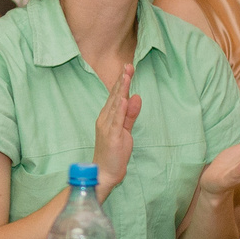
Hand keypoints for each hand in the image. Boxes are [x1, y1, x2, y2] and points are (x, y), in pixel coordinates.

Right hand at [91, 65, 139, 192]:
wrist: (104, 173)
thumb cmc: (114, 153)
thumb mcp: (125, 131)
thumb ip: (130, 114)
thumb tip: (136, 97)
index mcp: (108, 117)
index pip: (116, 96)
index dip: (122, 82)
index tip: (128, 68)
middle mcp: (105, 119)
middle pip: (115, 96)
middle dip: (122, 80)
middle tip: (128, 65)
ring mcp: (107, 128)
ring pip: (115, 105)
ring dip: (121, 90)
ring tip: (126, 76)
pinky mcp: (111, 137)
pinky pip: (116, 121)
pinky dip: (120, 110)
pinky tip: (123, 99)